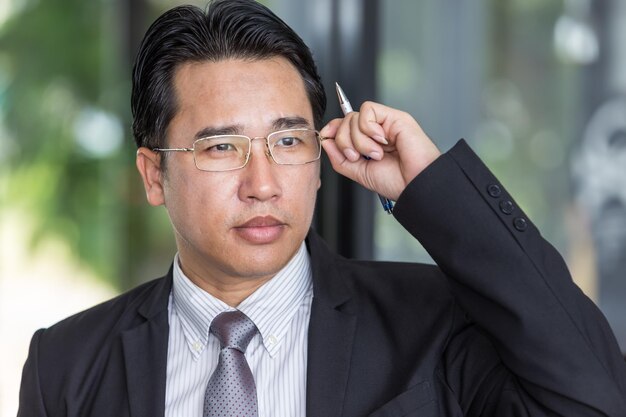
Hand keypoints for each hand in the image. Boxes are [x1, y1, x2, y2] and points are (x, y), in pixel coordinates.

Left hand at [320, 101, 440, 200]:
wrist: (414, 186)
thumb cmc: (396, 182)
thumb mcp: (358, 172)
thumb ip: (340, 157)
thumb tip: (325, 140)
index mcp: (368, 143)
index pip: (344, 126)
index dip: (332, 130)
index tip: (327, 138)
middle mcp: (376, 131)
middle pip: (345, 121)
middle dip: (345, 141)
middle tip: (358, 157)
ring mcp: (385, 123)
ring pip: (354, 117)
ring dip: (359, 140)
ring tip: (376, 154)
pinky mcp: (394, 116)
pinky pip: (367, 110)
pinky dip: (368, 128)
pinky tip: (381, 142)